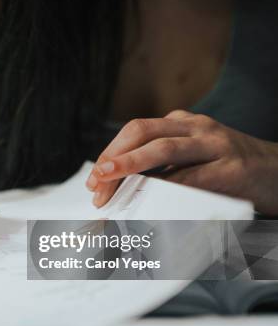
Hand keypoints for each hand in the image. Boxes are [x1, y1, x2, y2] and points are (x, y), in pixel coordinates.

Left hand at [85, 110, 277, 214]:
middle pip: (142, 132)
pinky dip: (165, 191)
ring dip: (130, 166)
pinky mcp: (231, 168)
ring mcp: (214, 144)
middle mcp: (195, 127)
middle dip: (114, 157)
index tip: (94, 181)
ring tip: (108, 183)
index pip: (135, 132)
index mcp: (181, 123)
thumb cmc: (228, 169)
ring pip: (163, 148)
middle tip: (96, 184)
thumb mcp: (192, 157)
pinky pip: (191, 177)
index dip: (110, 154)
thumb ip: (161, 166)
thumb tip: (117, 189)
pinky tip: (147, 203)